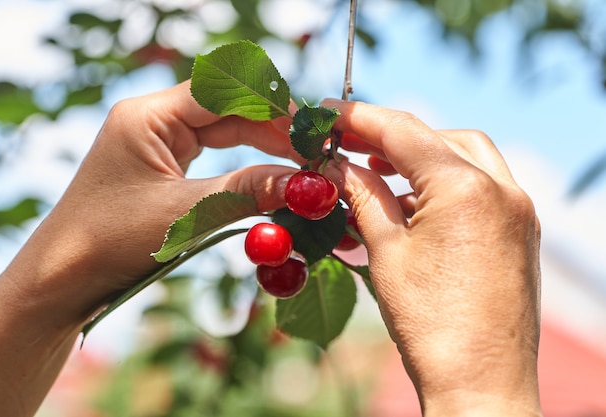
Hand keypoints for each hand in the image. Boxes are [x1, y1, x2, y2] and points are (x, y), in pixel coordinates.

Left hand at [6, 80, 302, 319]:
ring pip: (224, 131)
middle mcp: (153, 119)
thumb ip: (247, 191)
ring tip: (300, 165)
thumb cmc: (110, 242)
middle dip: (273, 129)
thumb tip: (305, 184)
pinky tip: (271, 175)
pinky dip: (245, 164)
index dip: (270, 108)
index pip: (222, 93)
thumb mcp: (185, 214)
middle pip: (227, 109)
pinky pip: (214, 154)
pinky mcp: (163, 166)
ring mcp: (158, 142)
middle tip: (312, 154)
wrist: (64, 279)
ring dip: (263, 146)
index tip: (307, 133)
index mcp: (148, 115)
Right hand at [322, 99, 541, 415]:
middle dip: (391, 135)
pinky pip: (481, 187)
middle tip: (349, 142)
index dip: (359, 117)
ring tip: (377, 169)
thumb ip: (363, 195)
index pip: (404, 131)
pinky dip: (444, 183)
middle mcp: (502, 189)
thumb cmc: (431, 325)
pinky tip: (412, 202)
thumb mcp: (385, 251)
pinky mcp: (520, 231)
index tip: (327, 112)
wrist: (481, 385)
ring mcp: (517, 211)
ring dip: (420, 157)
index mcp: (466, 188)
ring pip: (465, 157)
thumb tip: (337, 165)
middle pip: (439, 138)